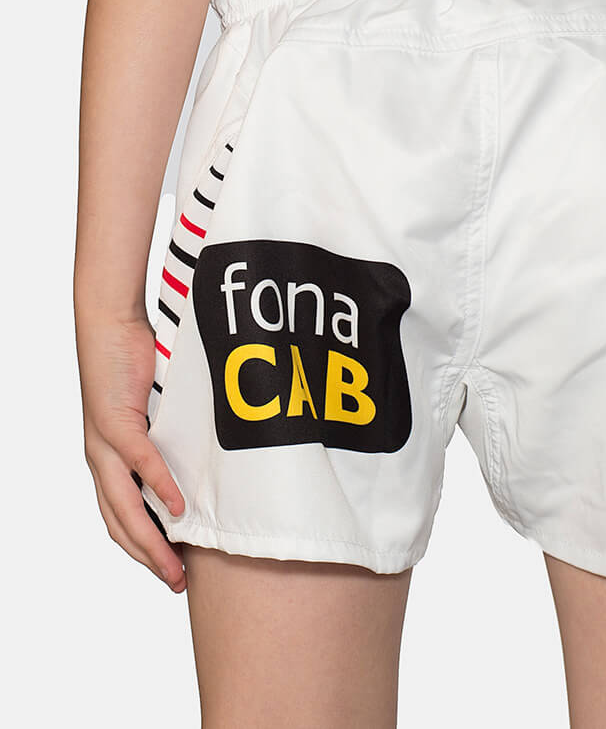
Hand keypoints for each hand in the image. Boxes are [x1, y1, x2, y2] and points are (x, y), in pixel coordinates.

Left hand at [75, 311, 186, 591]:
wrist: (107, 328)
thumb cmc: (134, 366)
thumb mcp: (155, 414)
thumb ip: (168, 439)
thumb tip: (200, 460)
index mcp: (108, 463)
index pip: (121, 521)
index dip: (143, 551)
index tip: (171, 571)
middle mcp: (100, 461)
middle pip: (120, 525)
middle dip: (149, 560)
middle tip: (176, 583)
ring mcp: (104, 445)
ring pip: (125, 506)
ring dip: (151, 540)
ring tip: (175, 564)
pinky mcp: (116, 423)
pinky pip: (140, 463)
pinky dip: (159, 488)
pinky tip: (177, 507)